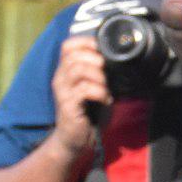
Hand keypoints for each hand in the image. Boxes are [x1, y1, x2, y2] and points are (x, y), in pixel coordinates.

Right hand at [46, 36, 108, 153]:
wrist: (75, 139)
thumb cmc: (88, 113)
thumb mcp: (95, 88)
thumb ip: (100, 73)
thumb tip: (120, 60)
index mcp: (66, 71)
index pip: (67, 46)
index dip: (86, 42)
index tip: (103, 51)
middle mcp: (60, 78)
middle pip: (73, 55)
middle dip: (95, 60)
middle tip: (108, 73)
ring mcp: (62, 92)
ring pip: (77, 69)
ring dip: (98, 76)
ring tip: (106, 88)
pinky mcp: (67, 105)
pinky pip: (84, 89)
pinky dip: (100, 92)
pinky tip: (106, 100)